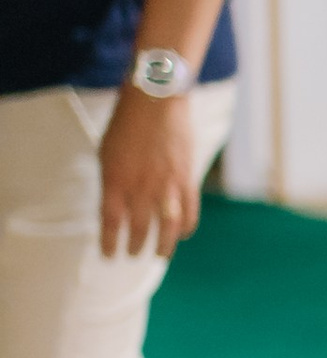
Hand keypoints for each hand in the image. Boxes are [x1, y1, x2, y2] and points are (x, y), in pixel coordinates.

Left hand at [97, 87, 200, 258]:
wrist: (156, 101)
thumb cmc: (126, 124)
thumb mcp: (107, 153)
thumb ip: (111, 182)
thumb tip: (117, 207)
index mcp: (115, 180)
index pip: (110, 223)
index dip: (109, 243)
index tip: (109, 256)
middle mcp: (140, 187)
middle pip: (138, 229)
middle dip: (135, 247)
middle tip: (134, 255)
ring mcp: (166, 185)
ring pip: (167, 227)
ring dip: (164, 246)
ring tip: (161, 255)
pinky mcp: (186, 178)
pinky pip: (189, 211)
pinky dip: (186, 227)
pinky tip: (183, 234)